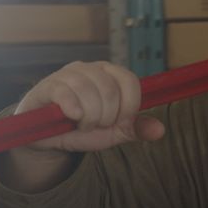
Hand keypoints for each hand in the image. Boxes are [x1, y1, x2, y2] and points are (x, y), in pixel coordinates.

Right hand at [17, 60, 165, 152]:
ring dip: (89, 117)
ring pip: (88, 91)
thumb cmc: (83, 127)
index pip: (130, 81)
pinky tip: (71, 118)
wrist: (49, 138)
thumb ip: (136, 128)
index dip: (129, 107)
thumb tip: (160, 130)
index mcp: (110, 74)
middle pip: (110, 90)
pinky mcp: (47, 86)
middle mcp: (90, 68)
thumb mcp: (114, 131)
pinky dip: (72, 110)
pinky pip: (64, 93)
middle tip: (96, 124)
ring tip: (82, 124)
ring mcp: (67, 75)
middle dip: (106, 116)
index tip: (118, 121)